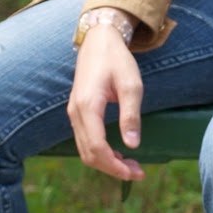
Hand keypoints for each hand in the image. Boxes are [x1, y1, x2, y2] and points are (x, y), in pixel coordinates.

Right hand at [67, 25, 145, 180]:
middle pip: (89, 154)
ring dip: (107, 162)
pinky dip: (100, 152)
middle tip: (138, 172)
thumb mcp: (131, 85)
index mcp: (87, 107)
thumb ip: (131, 116)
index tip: (135, 172)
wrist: (99, 40)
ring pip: (85, 150)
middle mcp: (76, 113)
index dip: (115, 166)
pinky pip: (85, 140)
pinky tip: (118, 152)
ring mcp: (74, 113)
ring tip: (131, 165)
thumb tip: (133, 145)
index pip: (97, 148)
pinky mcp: (77, 112)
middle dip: (112, 168)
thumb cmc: (117, 60)